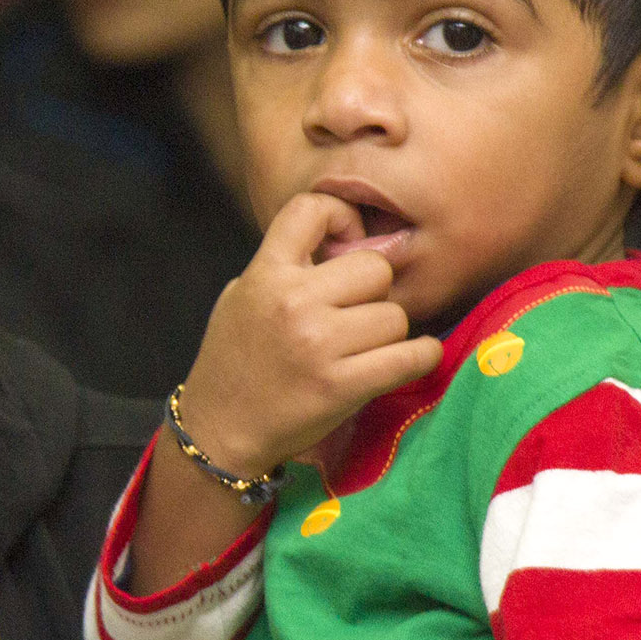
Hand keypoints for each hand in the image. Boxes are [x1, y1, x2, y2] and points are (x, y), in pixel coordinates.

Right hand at [174, 192, 445, 478]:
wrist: (219, 431)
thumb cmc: (233, 362)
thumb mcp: (242, 296)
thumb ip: (285, 266)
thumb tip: (345, 240)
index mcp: (265, 274)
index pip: (312, 208)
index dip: (342, 216)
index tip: (349, 241)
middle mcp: (293, 303)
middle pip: (374, 268)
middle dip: (373, 291)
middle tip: (357, 314)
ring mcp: (318, 345)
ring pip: (395, 315)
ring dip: (389, 333)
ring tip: (365, 348)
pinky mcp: (342, 386)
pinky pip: (411, 356)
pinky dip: (421, 356)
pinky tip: (414, 357)